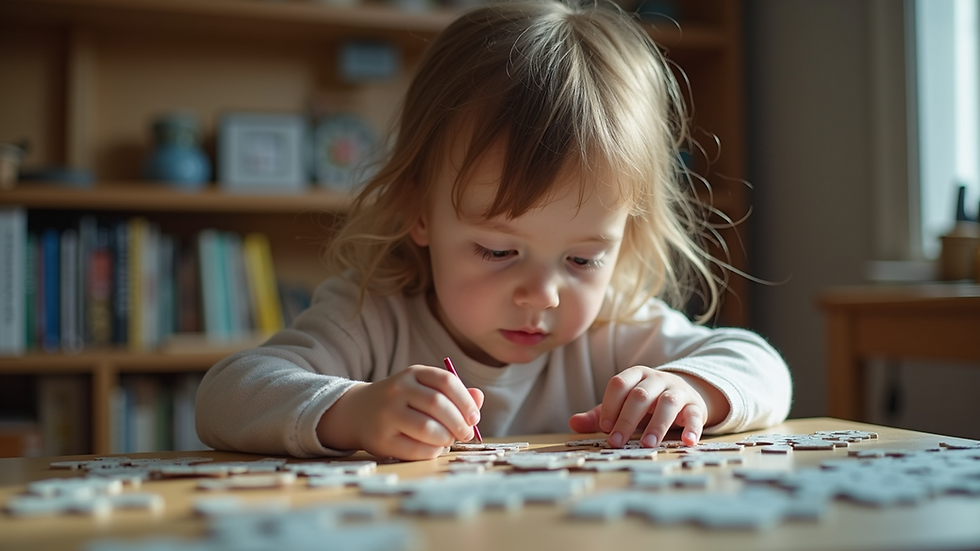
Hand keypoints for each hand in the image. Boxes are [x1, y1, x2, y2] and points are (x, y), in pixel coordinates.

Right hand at [316, 365, 483, 460]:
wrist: (358, 412)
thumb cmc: (402, 402)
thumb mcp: (424, 389)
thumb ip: (453, 393)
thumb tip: (478, 398)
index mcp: (413, 373)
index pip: (446, 381)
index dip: (465, 401)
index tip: (475, 417)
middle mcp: (397, 389)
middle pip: (438, 405)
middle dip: (459, 423)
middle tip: (466, 434)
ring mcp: (386, 414)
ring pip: (427, 428)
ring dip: (446, 438)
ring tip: (449, 440)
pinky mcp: (381, 439)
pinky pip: (415, 449)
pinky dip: (432, 452)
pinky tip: (434, 448)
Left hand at [568, 367, 722, 447]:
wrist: (684, 395)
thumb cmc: (646, 404)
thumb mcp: (622, 406)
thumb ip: (599, 415)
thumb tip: (573, 423)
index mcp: (635, 375)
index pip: (619, 383)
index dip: (610, 404)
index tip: (604, 427)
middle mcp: (657, 379)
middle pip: (640, 395)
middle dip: (627, 419)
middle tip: (616, 442)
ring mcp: (677, 391)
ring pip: (668, 402)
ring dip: (657, 424)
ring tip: (648, 445)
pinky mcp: (695, 405)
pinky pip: (695, 414)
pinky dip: (692, 428)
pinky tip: (687, 442)